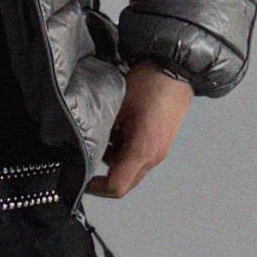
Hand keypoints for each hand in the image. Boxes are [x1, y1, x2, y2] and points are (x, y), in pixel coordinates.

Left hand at [83, 63, 191, 197]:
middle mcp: (153, 157)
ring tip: (103, 140)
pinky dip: (125, 152)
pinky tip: (117, 131)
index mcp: (142, 151)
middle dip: (104, 177)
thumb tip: (84, 145)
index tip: (80, 177)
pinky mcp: (162, 143)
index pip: (117, 187)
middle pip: (125, 183)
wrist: (176, 69)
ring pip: (132, 170)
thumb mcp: (116, 107)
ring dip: (114, 162)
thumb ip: (101, 131)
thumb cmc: (146, 85)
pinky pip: (140, 158)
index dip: (96, 188)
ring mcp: (160, 151)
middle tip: (86, 162)